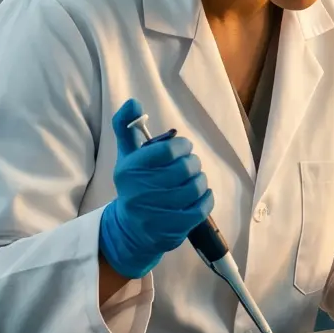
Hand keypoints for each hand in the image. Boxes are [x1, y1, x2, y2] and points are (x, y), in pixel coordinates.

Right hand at [98, 99, 213, 279]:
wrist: (131, 230)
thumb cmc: (134, 185)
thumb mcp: (126, 156)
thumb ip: (127, 126)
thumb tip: (133, 102)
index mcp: (130, 169)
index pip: (168, 150)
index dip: (182, 146)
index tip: (183, 148)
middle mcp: (141, 191)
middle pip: (185, 168)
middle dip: (193, 163)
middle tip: (190, 165)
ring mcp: (157, 212)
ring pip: (195, 187)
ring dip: (200, 180)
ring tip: (195, 180)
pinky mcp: (173, 228)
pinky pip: (201, 208)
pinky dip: (206, 198)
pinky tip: (201, 195)